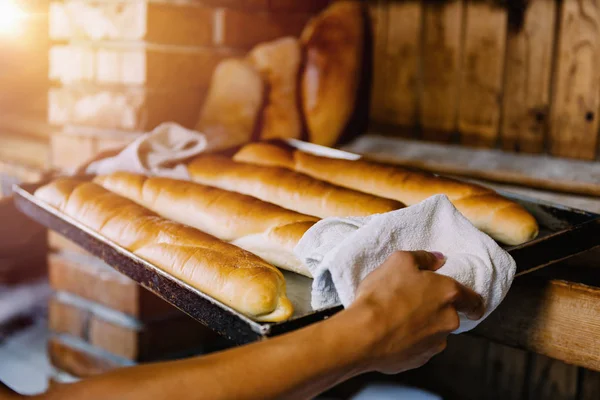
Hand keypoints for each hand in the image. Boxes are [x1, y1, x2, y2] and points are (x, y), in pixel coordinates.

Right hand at [351, 250, 484, 374]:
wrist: (364, 335)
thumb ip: (423, 258)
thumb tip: (438, 259)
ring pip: (435, 333)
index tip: (468, 304)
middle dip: (436, 311)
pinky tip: (393, 335)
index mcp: (448, 294)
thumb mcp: (399, 261)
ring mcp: (435, 344)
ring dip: (423, 327)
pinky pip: (420, 347)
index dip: (472, 302)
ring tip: (397, 320)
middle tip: (413, 304)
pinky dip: (411, 341)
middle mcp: (449, 320)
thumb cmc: (384, 294)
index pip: (475, 301)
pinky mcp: (420, 360)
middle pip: (450, 316)